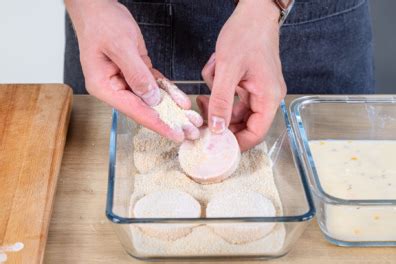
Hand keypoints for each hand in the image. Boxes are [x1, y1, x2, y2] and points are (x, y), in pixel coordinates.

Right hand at [65, 0, 198, 141]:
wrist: (97, 7)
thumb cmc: (101, 23)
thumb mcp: (121, 46)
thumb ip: (136, 74)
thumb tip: (151, 99)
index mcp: (104, 86)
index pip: (135, 110)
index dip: (157, 124)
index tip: (175, 135)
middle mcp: (114, 88)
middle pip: (144, 109)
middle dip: (169, 120)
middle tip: (190, 132)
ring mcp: (124, 80)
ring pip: (151, 99)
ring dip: (172, 108)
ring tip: (190, 120)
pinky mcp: (135, 72)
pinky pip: (154, 85)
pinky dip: (168, 91)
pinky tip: (181, 100)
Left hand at [197, 0, 285, 150]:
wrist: (253, 13)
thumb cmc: (246, 36)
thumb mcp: (228, 70)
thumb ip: (222, 102)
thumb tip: (217, 129)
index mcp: (268, 98)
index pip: (256, 133)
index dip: (236, 143)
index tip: (216, 145)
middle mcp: (267, 97)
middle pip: (244, 124)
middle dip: (222, 120)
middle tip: (203, 118)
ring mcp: (258, 90)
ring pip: (235, 110)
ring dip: (219, 101)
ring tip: (208, 88)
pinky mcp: (250, 83)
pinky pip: (233, 96)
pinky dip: (221, 90)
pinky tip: (214, 75)